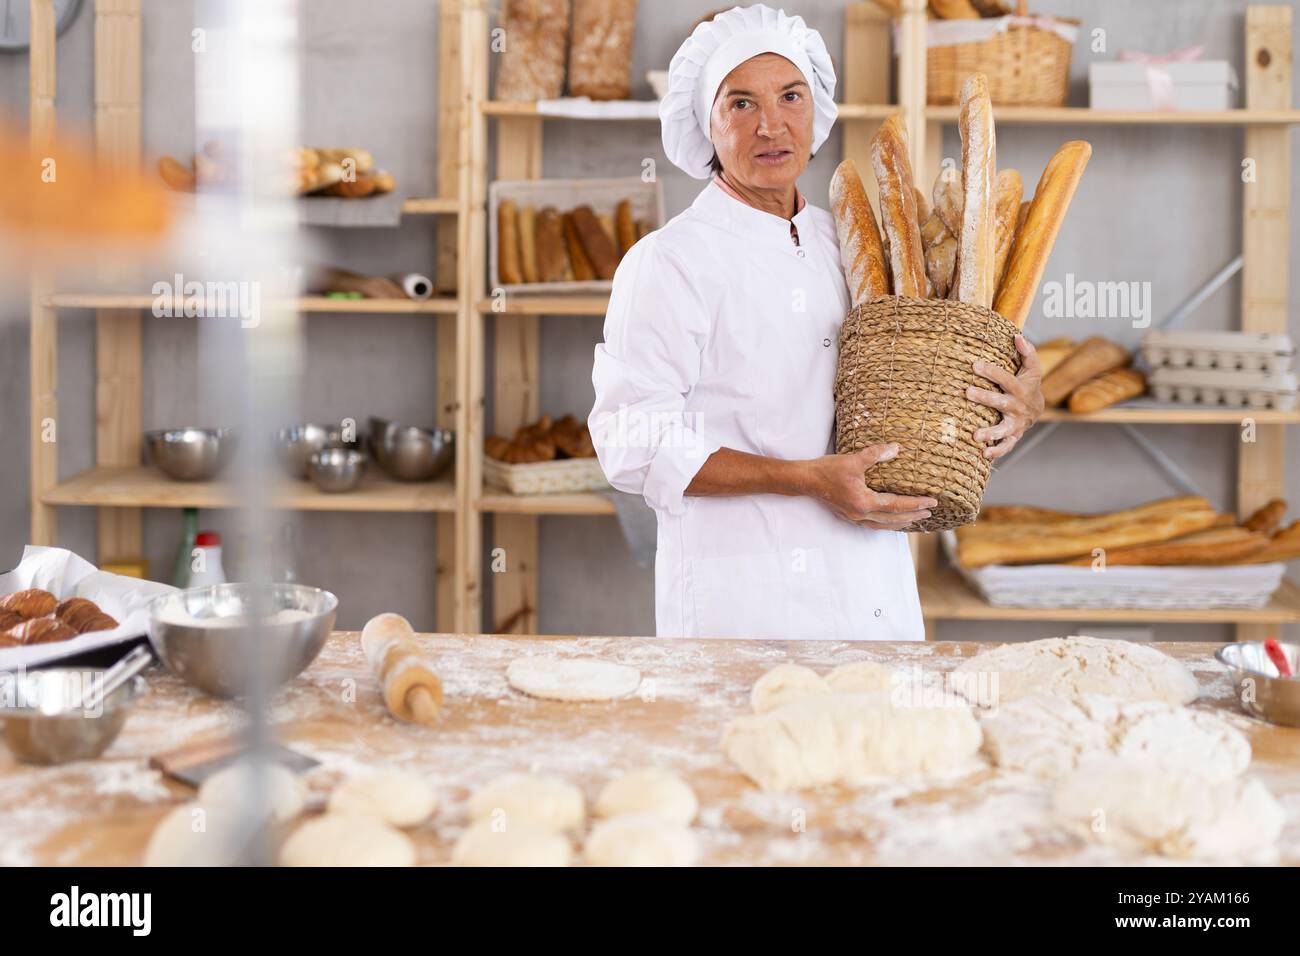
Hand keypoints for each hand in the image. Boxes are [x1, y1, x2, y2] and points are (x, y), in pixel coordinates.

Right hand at [803, 444, 937, 529]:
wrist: (806, 480)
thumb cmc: (828, 470)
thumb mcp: (853, 459)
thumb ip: (876, 454)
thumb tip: (896, 448)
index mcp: (865, 503)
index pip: (897, 505)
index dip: (917, 504)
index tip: (932, 502)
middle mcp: (861, 514)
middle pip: (894, 519)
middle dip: (913, 515)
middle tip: (930, 512)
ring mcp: (855, 517)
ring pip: (884, 525)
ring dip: (901, 522)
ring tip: (914, 520)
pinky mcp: (849, 515)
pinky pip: (874, 524)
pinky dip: (887, 523)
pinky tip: (890, 520)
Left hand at [966, 334, 1043, 460]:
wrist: (1038, 409)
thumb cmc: (1028, 384)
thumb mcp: (1031, 368)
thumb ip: (1027, 352)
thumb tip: (1017, 335)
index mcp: (1020, 388)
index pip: (1005, 379)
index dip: (991, 372)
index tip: (974, 365)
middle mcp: (1018, 406)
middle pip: (1001, 402)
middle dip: (985, 398)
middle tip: (967, 392)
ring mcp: (1016, 423)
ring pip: (1003, 429)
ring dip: (990, 432)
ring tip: (975, 435)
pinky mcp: (1013, 436)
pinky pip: (1006, 445)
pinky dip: (997, 451)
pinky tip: (984, 454)